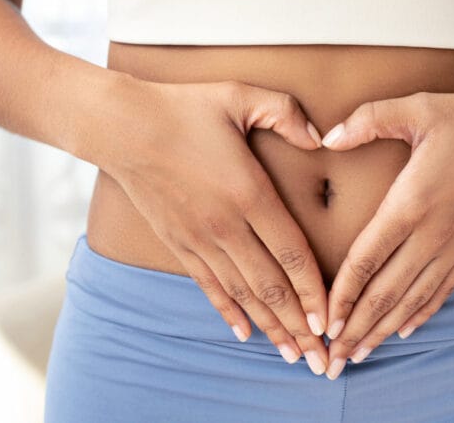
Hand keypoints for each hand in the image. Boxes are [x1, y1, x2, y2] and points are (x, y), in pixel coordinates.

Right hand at [92, 74, 331, 374]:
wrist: (121, 126)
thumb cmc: (184, 107)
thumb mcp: (241, 96)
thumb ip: (286, 113)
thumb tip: (320, 137)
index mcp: (249, 193)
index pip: (291, 254)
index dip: (314, 291)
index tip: (331, 319)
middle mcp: (226, 226)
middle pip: (271, 286)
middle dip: (300, 326)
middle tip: (323, 357)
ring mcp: (199, 239)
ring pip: (243, 294)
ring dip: (271, 328)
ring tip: (293, 355)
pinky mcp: (178, 243)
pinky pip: (209, 286)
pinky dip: (229, 312)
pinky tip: (245, 333)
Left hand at [317, 84, 453, 379]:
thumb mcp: (416, 107)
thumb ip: (368, 120)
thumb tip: (328, 138)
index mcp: (412, 202)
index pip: (368, 258)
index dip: (343, 293)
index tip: (324, 319)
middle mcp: (433, 233)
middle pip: (386, 292)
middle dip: (357, 327)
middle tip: (333, 356)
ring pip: (413, 299)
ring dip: (383, 329)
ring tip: (359, 354)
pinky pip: (441, 290)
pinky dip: (419, 314)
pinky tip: (402, 330)